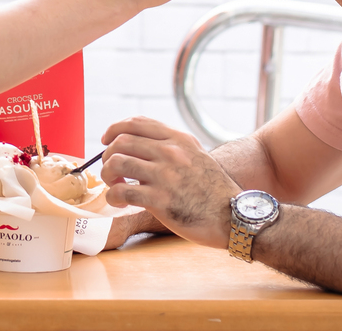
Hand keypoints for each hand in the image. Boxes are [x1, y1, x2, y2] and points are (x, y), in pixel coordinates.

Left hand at [101, 116, 239, 248]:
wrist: (234, 217)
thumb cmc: (214, 191)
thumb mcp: (197, 156)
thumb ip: (173, 147)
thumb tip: (141, 144)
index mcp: (178, 140)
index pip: (136, 123)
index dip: (114, 129)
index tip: (107, 140)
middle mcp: (170, 153)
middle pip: (120, 141)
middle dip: (107, 156)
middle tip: (111, 170)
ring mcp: (164, 176)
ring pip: (115, 163)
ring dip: (107, 175)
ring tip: (115, 186)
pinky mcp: (159, 201)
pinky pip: (120, 191)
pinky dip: (112, 196)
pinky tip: (119, 202)